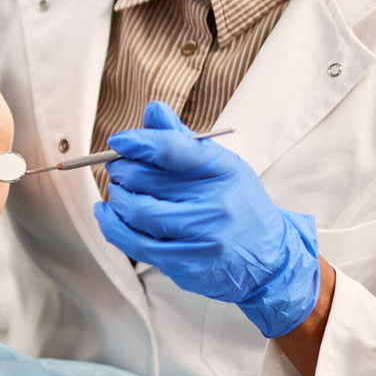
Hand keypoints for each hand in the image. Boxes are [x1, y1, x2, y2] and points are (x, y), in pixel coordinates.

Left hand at [93, 102, 320, 337]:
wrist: (268, 258)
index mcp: (224, 170)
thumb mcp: (221, 166)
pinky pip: (137, 244)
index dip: (138, 142)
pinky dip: (113, 226)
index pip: (171, 148)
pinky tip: (108, 214)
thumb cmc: (236, 204)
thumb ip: (183, 141)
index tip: (118, 140)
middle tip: (117, 168)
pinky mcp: (187, 265)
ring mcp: (202, 238)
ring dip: (117, 198)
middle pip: (146, 180)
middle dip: (122, 170)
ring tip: (118, 191)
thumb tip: (153, 110)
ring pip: (137, 212)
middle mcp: (215, 204)